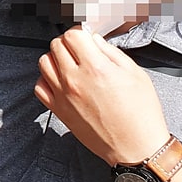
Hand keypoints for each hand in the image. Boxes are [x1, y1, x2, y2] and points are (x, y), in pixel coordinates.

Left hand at [34, 26, 170, 165]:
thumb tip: (94, 40)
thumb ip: (111, 52)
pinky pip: (39, 86)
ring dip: (56, 59)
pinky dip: (47, 79)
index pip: (72, 35)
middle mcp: (74, 79)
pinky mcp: (58, 110)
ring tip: (70, 65)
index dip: (81, 33)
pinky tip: (61, 82)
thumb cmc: (141, 114)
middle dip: (69, 43)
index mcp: (95, 68)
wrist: (137, 149)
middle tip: (81, 51)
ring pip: (44, 62)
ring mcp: (63, 95)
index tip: (86, 38)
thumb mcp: (135, 74)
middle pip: (56, 45)